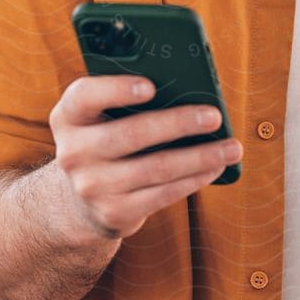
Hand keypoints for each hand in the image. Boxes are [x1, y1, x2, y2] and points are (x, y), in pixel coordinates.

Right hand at [48, 75, 240, 242]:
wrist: (80, 199)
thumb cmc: (105, 139)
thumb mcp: (99, 117)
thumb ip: (126, 99)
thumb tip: (188, 88)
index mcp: (69, 117)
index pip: (84, 96)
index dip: (116, 90)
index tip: (151, 86)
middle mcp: (74, 153)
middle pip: (132, 134)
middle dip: (178, 124)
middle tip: (214, 116)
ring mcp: (93, 186)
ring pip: (156, 168)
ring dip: (200, 157)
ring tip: (231, 147)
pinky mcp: (114, 213)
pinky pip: (162, 195)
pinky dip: (194, 179)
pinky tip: (215, 168)